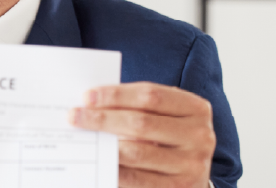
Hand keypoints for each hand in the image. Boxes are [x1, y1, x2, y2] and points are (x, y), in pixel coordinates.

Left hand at [70, 82, 214, 187]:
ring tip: (83, 138)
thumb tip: (93, 103)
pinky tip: (98, 163)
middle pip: (142, 122)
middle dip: (103, 118)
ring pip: (137, 152)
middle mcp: (200, 136)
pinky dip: (114, 170)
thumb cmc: (170, 140)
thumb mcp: (165, 118)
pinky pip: (137, 179)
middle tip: (75, 116)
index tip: (87, 96)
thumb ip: (138, 108)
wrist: (192, 179)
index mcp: (197, 108)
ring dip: (105, 145)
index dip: (116, 95)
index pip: (151, 95)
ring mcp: (192, 165)